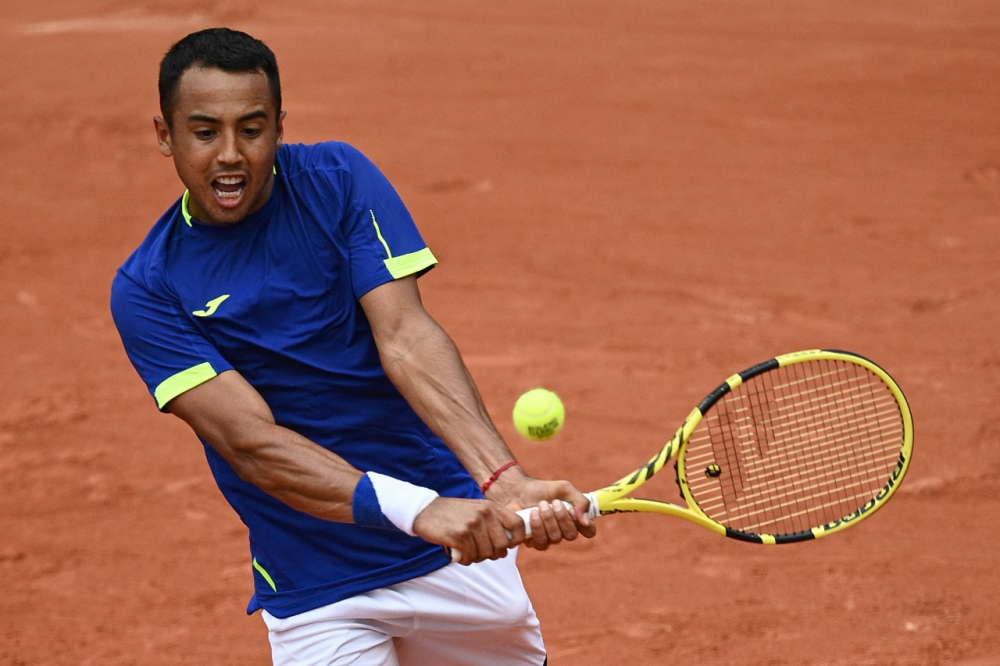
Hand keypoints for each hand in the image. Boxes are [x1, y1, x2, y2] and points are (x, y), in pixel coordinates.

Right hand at [411, 496, 527, 564]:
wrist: (425, 510)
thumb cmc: (453, 513)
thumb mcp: (477, 509)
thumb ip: (494, 522)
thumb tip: (509, 543)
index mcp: (491, 507)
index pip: (518, 524)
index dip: (517, 539)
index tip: (508, 545)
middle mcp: (485, 514)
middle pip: (503, 544)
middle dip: (494, 553)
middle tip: (482, 551)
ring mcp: (473, 525)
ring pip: (486, 553)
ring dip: (477, 557)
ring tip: (468, 550)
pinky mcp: (460, 536)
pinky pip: (471, 557)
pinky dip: (466, 559)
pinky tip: (459, 553)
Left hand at [487, 474, 597, 550]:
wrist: (517, 490)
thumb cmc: (542, 489)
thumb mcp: (564, 488)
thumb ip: (580, 500)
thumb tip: (585, 520)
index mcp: (574, 518)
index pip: (589, 531)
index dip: (585, 525)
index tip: (574, 511)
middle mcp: (563, 531)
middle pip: (571, 535)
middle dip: (561, 517)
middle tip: (553, 502)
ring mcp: (549, 538)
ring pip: (555, 538)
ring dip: (548, 520)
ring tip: (541, 505)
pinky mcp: (534, 542)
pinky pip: (541, 542)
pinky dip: (537, 526)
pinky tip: (532, 514)